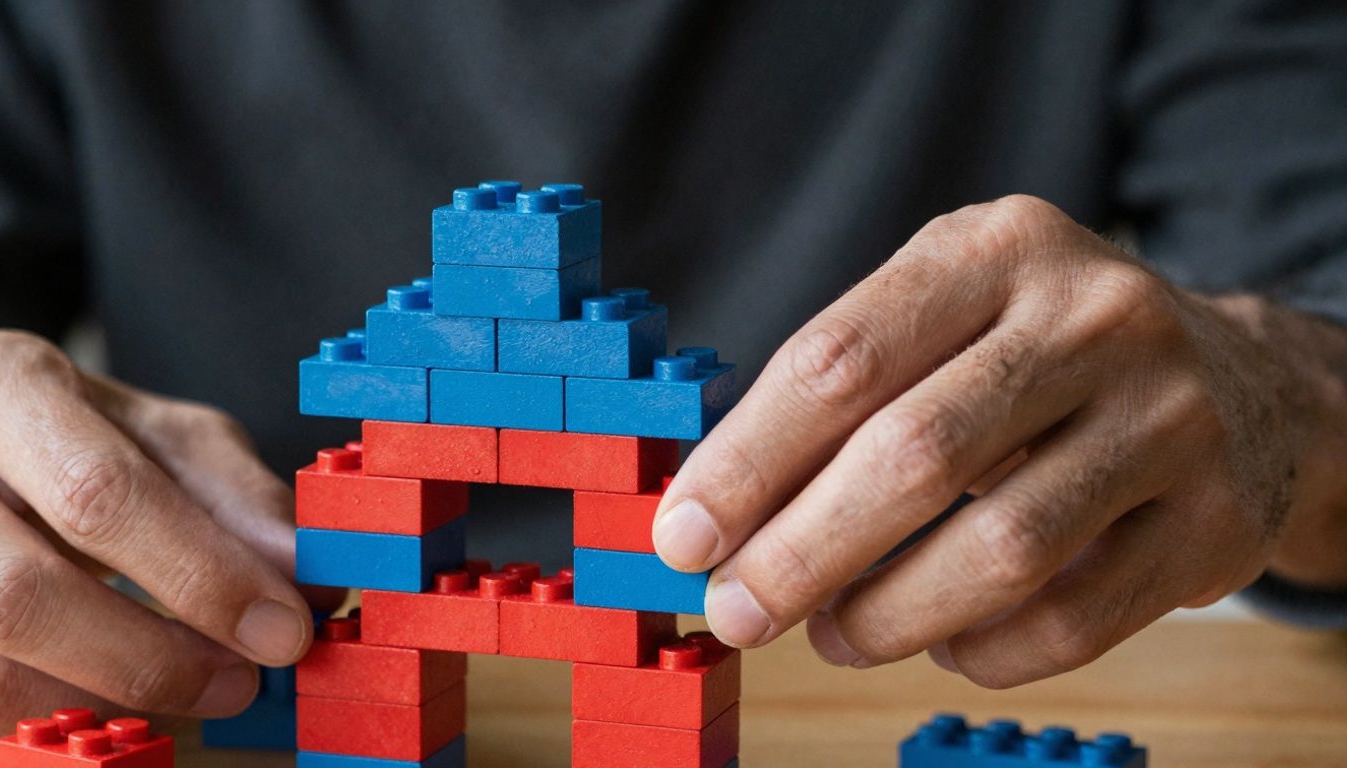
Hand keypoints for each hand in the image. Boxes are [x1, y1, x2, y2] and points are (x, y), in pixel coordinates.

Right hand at [0, 331, 319, 746]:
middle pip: (22, 597)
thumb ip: (235, 497)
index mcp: (5, 389)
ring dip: (104, 700)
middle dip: (153, 656)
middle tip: (242, 680)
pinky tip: (111, 698)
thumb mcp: (157, 435)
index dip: (201, 575)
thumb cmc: (71, 437)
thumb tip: (311, 582)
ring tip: (185, 692)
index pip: (99, 494)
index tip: (285, 628)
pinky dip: (54, 718)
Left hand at [653, 195, 1346, 686]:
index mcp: (997, 248)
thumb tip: (712, 505)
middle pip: (913, 455)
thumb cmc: (1039, 354)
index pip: (841, 358)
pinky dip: (983, 650)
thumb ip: (842, 388)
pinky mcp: (1213, 519)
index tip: (684, 533)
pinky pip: (1072, 619)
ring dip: (885, 615)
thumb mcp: (949, 314)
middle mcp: (1094, 316)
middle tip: (735, 610)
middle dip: (798, 552)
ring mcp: (1168, 417)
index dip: (748, 459)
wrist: (1237, 381)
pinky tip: (942, 640)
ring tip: (828, 634)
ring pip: (1000, 548)